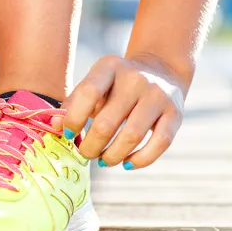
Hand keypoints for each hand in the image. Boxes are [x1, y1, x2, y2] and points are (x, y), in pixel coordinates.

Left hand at [52, 54, 185, 169]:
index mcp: (110, 66)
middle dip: (91, 146)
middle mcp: (136, 78)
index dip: (73, 119)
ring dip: (112, 156)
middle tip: (86, 154)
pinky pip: (159, 144)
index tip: (69, 136)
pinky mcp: (176, 113)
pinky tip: (126, 164)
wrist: (161, 69)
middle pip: (107, 123)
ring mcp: (158, 95)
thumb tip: (55, 126)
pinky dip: (140, 160)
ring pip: (132, 136)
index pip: (87, 94)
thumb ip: (73, 104)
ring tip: (103, 161)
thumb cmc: (115, 84)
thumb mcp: (94, 85)